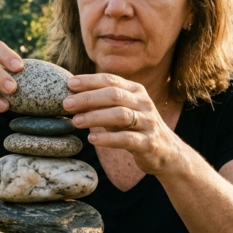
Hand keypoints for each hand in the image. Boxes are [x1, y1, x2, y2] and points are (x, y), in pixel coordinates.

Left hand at [63, 74, 182, 175]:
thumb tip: (71, 96)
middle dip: (88, 98)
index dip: (89, 81)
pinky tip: (92, 139)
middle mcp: (144, 103)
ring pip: (120, 115)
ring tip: (76, 121)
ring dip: (95, 117)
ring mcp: (148, 123)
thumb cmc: (135, 128)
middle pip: (114, 95)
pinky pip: (127, 139)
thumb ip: (102, 103)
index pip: (111, 80)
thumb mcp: (121, 111)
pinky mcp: (149, 143)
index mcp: (136, 91)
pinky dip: (108, 138)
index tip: (69, 84)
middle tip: (66, 104)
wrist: (166, 152)